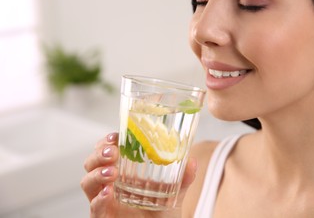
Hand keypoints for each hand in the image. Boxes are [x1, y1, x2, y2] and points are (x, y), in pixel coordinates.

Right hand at [80, 132, 196, 217]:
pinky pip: (94, 206)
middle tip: (113, 152)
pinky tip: (108, 193)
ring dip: (97, 173)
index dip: (106, 141)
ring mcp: (104, 200)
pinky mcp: (102, 216)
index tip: (115, 136)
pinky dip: (99, 199)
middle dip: (99, 153)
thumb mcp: (174, 193)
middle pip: (92, 162)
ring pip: (87, 182)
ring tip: (112, 173)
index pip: (107, 150)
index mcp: (122, 171)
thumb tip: (192, 161)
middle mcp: (109, 183)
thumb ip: (183, 179)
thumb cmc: (160, 212)